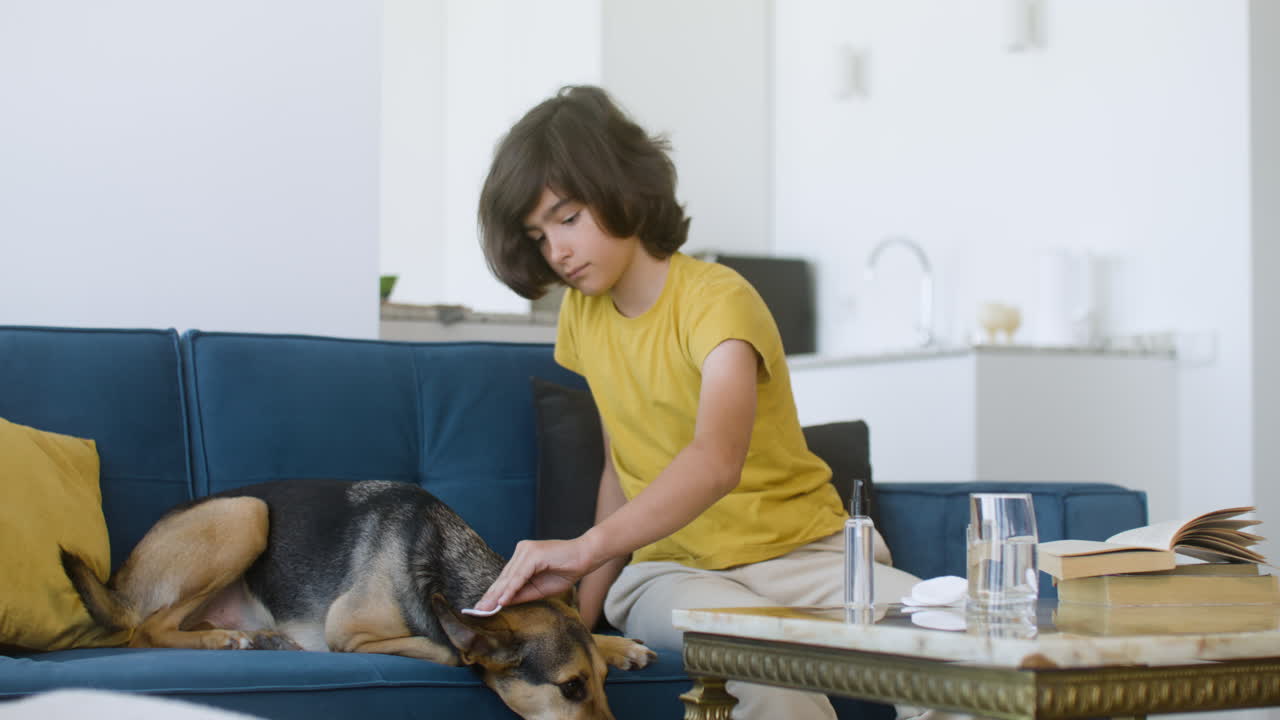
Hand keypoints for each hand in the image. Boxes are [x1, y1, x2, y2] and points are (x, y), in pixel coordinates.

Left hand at [473, 537, 596, 611]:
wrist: (586, 557)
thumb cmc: (566, 571)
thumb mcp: (540, 588)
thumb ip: (522, 593)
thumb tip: (502, 603)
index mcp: (522, 557)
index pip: (505, 578)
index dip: (494, 594)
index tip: (482, 608)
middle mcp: (521, 550)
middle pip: (504, 577)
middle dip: (491, 596)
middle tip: (477, 611)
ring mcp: (527, 550)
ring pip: (509, 577)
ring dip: (498, 595)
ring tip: (486, 609)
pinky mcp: (534, 554)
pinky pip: (520, 575)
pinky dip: (511, 589)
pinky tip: (502, 600)